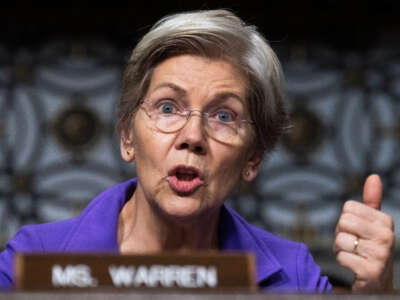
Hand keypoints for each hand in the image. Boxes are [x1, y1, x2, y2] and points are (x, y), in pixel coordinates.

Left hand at [334, 174, 394, 291]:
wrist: (377, 281)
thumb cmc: (369, 246)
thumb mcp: (372, 223)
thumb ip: (372, 201)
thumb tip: (373, 177)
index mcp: (385, 221)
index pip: (348, 207)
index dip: (346, 220)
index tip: (356, 231)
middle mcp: (387, 237)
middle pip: (343, 221)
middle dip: (341, 234)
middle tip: (352, 244)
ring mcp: (381, 255)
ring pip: (341, 240)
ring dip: (341, 249)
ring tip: (354, 255)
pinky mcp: (371, 271)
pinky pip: (342, 256)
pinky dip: (342, 260)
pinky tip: (353, 265)